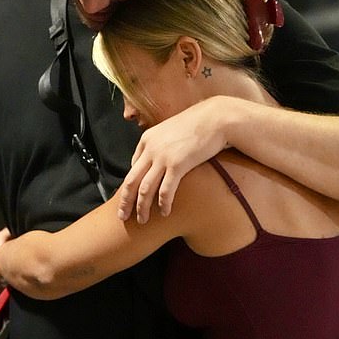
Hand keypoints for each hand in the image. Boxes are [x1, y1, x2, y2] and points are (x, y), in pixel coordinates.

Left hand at [118, 98, 227, 223]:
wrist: (216, 118)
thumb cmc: (198, 124)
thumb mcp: (172, 130)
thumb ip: (162, 143)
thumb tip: (161, 158)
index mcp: (147, 139)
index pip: (133, 167)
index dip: (131, 185)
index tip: (131, 197)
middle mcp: (151, 148)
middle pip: (131, 180)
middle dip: (125, 201)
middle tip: (122, 217)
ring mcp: (163, 157)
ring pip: (145, 189)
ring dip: (141, 207)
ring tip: (142, 220)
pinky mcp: (178, 164)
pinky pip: (166, 190)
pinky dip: (163, 204)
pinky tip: (165, 213)